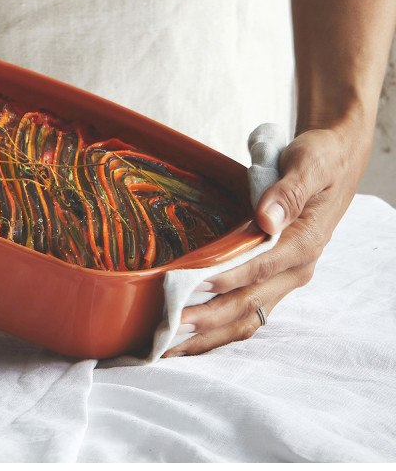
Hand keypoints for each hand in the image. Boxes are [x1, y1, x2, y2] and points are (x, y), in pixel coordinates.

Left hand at [163, 123, 366, 356]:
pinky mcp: (273, 279)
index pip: (262, 267)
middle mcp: (296, 268)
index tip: (194, 285)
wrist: (335, 164)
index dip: (229, 277)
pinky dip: (220, 327)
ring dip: (210, 333)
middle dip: (210, 319)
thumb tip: (266, 219)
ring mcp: (284, 278)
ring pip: (248, 316)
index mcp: (305, 242)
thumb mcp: (308, 165)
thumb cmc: (319, 160)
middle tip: (171, 327)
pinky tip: (192, 336)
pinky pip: (247, 312)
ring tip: (172, 345)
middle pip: (251, 303)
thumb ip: (288, 192)